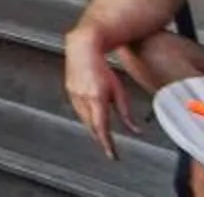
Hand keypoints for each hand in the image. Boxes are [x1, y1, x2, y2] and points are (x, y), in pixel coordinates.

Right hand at [64, 38, 133, 158]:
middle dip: (100, 138)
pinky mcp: (69, 92)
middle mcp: (82, 98)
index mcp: (96, 97)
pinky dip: (86, 118)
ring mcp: (73, 95)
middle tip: (108, 147)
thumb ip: (126, 113)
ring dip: (93, 128)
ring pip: (84, 120)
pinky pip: (78, 111)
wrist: (82, 48)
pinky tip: (91, 117)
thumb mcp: (119, 90)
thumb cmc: (101, 67)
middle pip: (91, 127)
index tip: (112, 155)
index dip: (107, 144)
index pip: (102, 127)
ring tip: (101, 134)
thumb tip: (135, 130)